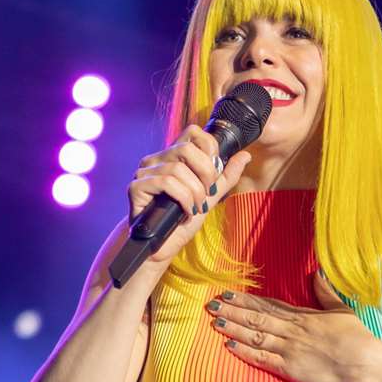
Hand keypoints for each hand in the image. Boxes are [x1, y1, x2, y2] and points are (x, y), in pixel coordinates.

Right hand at [127, 124, 251, 266]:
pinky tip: (185, 211)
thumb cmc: (181, 221)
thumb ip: (226, 176)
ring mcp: (144, 172)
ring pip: (178, 169)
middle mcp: (156, 160)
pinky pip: (166, 182)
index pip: (193, 133)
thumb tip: (245, 156)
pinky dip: (183, 198)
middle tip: (206, 194)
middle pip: (187, 149)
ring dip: (194, 192)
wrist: (162, 247)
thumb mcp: (210, 196)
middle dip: (205, 173)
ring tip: (195, 207)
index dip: (209, 150)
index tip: (213, 175)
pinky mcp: (136, 187)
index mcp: (172, 157)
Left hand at [205, 269, 374, 381]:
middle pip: (256, 317)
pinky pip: (263, 358)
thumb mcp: (342, 310)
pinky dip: (246, 352)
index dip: (246, 300)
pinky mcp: (290, 368)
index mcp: (302, 316)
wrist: (363, 361)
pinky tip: (230, 346)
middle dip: (232, 311)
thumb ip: (326, 293)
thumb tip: (318, 273)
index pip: (268, 305)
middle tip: (211, 305)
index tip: (228, 294)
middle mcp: (291, 330)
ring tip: (215, 322)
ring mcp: (289, 348)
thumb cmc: (356, 338)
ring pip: (255, 335)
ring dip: (234, 328)